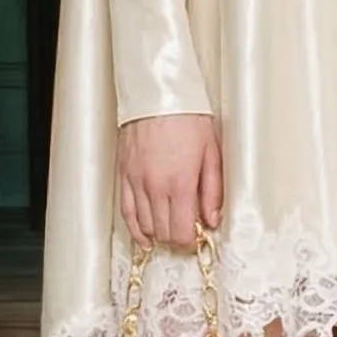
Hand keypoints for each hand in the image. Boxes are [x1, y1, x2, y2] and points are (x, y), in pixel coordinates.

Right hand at [117, 114, 223, 246]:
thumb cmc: (188, 118)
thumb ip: (212, 191)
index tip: (196, 236)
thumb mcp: (211, 153)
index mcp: (180, 183)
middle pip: (163, 232)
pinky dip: (134, 227)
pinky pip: (126, 211)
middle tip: (186, 231)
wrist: (159, 95)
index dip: (190, 240)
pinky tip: (143, 235)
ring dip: (158, 233)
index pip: (181, 231)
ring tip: (168, 231)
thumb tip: (212, 219)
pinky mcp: (124, 174)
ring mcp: (137, 182)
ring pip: (144, 225)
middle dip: (176, 238)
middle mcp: (155, 187)